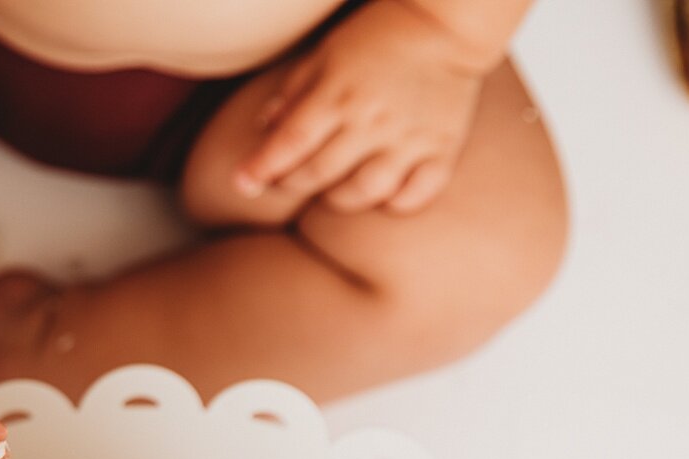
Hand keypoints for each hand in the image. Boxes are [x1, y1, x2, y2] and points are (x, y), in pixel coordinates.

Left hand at [234, 0, 493, 213]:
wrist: (446, 26)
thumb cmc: (377, 39)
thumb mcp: (326, 55)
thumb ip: (293, 93)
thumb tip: (264, 129)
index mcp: (338, 95)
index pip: (290, 143)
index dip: (261, 168)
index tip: (242, 183)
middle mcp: (372, 121)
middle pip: (319, 174)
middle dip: (292, 183)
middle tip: (286, 179)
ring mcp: (409, 138)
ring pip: (364, 192)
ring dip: (339, 199)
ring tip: (333, 187)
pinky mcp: (441, 148)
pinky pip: (416, 194)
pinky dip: (396, 202)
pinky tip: (384, 193)